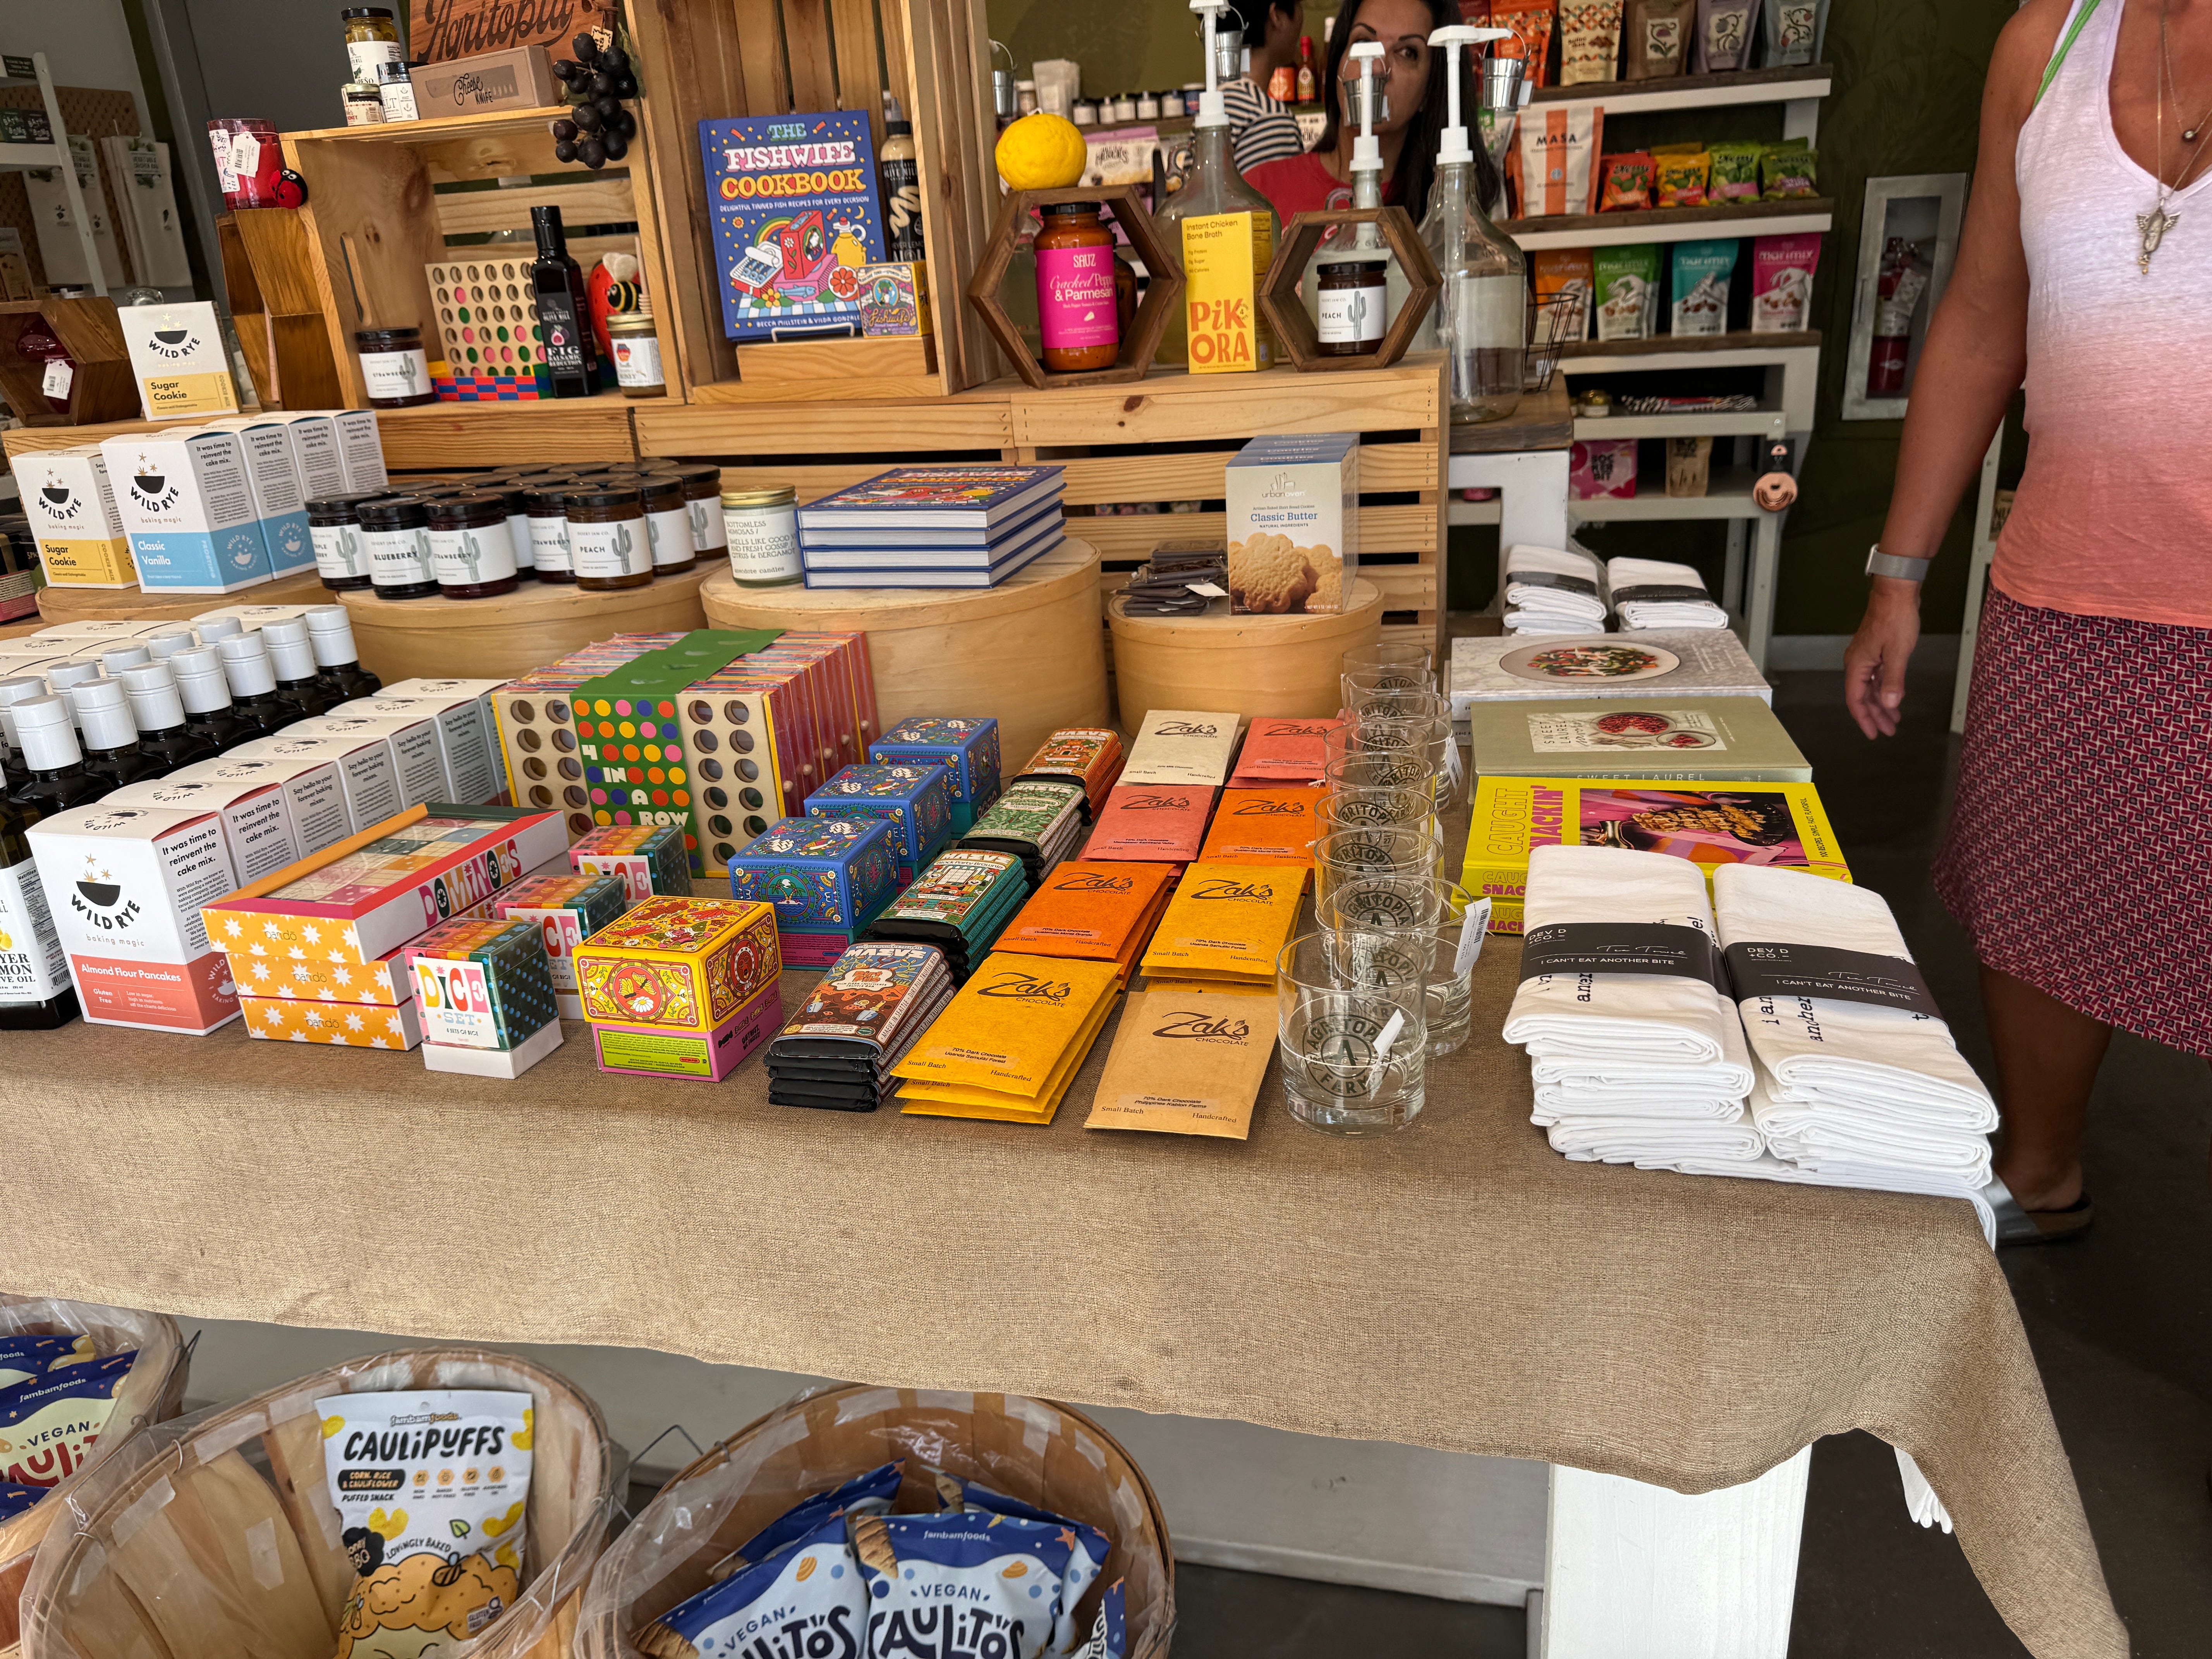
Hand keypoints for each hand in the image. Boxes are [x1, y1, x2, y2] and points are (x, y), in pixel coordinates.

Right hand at [1844, 577, 1922, 738]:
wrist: (1896, 593)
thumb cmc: (1895, 617)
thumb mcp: (1897, 653)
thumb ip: (1893, 680)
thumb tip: (1890, 703)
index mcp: (1858, 665)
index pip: (1856, 700)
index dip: (1865, 718)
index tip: (1874, 733)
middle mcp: (1858, 662)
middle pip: (1863, 696)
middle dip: (1875, 714)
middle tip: (1888, 730)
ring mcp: (1866, 656)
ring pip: (1870, 686)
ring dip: (1881, 702)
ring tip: (1893, 717)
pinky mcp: (1875, 650)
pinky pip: (1876, 675)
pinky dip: (1884, 688)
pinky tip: (1894, 695)